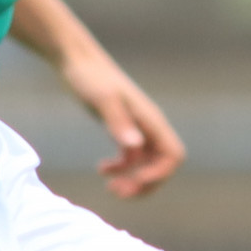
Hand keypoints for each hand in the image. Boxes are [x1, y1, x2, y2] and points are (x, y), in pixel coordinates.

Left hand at [60, 52, 184, 198]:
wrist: (77, 59)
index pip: (173, 156)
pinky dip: (121, 169)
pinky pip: (132, 157)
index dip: (158, 174)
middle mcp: (149, 126)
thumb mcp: (103, 100)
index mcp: (151, 120)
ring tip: (111, 188)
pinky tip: (101, 169)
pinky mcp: (122, 128)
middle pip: (163, 165)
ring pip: (147, 164)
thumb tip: (135, 147)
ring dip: (133, 180)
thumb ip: (119, 123)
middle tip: (118, 191)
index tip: (133, 180)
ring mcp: (137, 128)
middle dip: (145, 183)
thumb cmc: (89, 76)